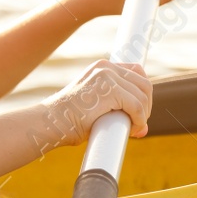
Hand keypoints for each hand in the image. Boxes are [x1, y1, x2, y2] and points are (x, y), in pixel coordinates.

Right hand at [34, 59, 152, 151]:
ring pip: (143, 95)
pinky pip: (137, 106)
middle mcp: (105, 67)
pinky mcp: (110, 90)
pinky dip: (139, 120)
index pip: (136, 72)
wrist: (50, 123)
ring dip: (143, 115)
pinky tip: (133, 129)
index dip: (142, 94)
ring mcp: (107, 76)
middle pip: (144, 83)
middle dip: (146, 106)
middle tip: (138, 123)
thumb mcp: (96, 108)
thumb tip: (143, 128)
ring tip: (134, 129)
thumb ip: (117, 112)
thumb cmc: (68, 121)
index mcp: (101, 67)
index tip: (140, 112)